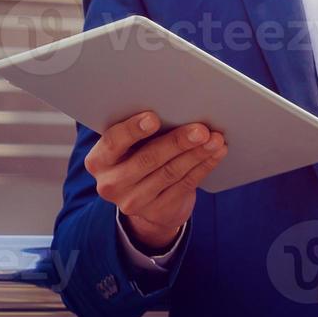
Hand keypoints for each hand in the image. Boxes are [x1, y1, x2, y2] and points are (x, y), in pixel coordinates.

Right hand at [85, 111, 227, 250]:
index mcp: (100, 160)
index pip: (113, 142)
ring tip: (215, 138)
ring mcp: (133, 201)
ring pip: (170, 172)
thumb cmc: (139, 156)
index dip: (133, 130)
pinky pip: (185, 184)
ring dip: (197, 153)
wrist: (146, 200)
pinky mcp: (157, 211)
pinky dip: (204, 165)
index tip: (154, 118)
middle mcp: (111, 183)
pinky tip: (217, 152)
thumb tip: (176, 105)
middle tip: (201, 129)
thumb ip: (143, 129)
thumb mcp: (132, 144)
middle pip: (148, 159)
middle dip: (178, 142)